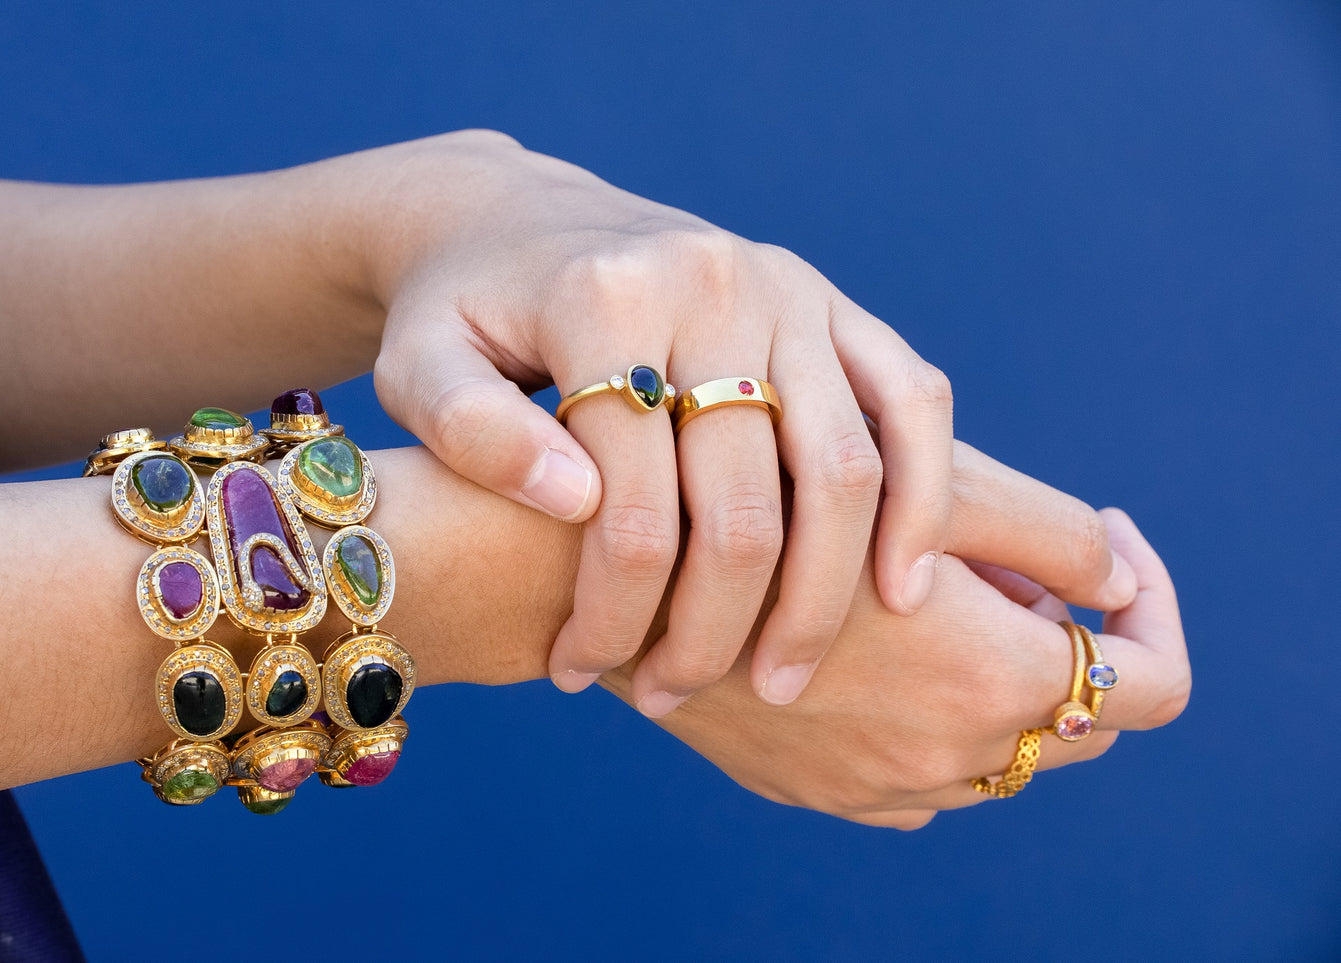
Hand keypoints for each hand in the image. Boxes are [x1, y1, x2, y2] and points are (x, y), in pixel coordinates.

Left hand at [364, 130, 970, 713]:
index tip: (576, 672)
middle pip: (746, 504)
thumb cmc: (464, 315)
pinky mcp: (837, 302)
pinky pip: (913, 402)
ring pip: (846, 468)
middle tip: (673, 695)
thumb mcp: (419, 365)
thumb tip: (578, 503)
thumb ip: (471, 430)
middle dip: (713, 631)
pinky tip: (903, 591)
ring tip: (783, 682)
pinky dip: (924, 500)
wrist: (523, 221)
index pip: (630, 507)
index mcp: (603, 300)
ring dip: (822, 599)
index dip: (610, 616)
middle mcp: (712, 282)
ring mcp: (789, 287)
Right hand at [602, 447, 1187, 826]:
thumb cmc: (767, 500)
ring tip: (939, 599)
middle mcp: (944, 756)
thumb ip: (1046, 533)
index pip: (1155, 682)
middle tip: (1014, 565)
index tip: (1112, 545)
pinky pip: (915, 780)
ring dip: (994, 682)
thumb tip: (1115, 575)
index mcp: (993, 680)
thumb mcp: (924, 487)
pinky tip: (881, 650)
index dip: (1155, 604)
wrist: (605, 576)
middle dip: (1067, 639)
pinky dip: (926, 724)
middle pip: (1079, 723)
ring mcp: (873, 789)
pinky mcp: (813, 794)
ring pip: (996, 754)